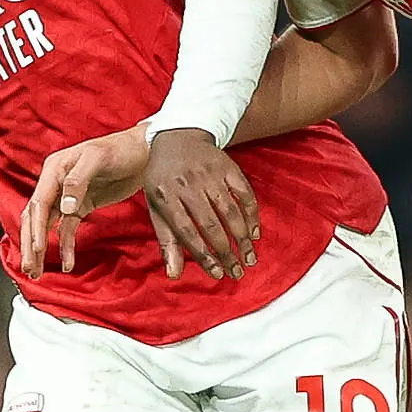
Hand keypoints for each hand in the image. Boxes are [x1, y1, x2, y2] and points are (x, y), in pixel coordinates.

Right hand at [20, 126, 149, 277]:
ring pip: (47, 226)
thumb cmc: (121, 148)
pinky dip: (65, 246)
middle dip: (31, 244)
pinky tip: (68, 262)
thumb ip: (78, 181)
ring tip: (37, 272)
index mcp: (55, 169)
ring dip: (41, 249)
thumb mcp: (98, 159)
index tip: (37, 248)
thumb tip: (64, 207)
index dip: (36, 227)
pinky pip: (67, 228)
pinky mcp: (81, 205)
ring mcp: (68, 196)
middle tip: (30, 268)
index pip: (39, 203)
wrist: (144, 150)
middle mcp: (56, 182)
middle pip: (36, 217)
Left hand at [141, 127, 260, 280]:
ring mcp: (209, 174)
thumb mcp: (157, 206)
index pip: (186, 232)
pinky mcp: (228, 167)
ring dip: (242, 239)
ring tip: (249, 259)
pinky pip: (245, 194)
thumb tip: (174, 274)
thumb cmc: (164, 179)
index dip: (204, 255)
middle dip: (227, 252)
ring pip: (231, 212)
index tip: (217, 274)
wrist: (178, 136)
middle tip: (237, 272)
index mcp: (166, 195)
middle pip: (212, 225)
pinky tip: (254, 233)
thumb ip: (167, 240)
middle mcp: (188, 184)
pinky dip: (252, 215)